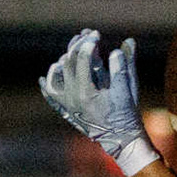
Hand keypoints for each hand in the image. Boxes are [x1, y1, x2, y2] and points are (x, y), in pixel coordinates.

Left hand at [40, 30, 157, 176]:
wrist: (120, 141)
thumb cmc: (126, 115)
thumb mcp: (128, 91)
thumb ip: (124, 67)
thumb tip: (125, 43)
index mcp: (86, 92)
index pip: (81, 59)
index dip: (89, 44)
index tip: (97, 35)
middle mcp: (71, 97)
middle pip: (68, 62)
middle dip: (78, 46)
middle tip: (88, 36)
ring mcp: (66, 104)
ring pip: (55, 75)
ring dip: (64, 59)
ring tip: (74, 49)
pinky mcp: (65, 110)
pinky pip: (50, 95)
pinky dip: (47, 82)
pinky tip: (53, 70)